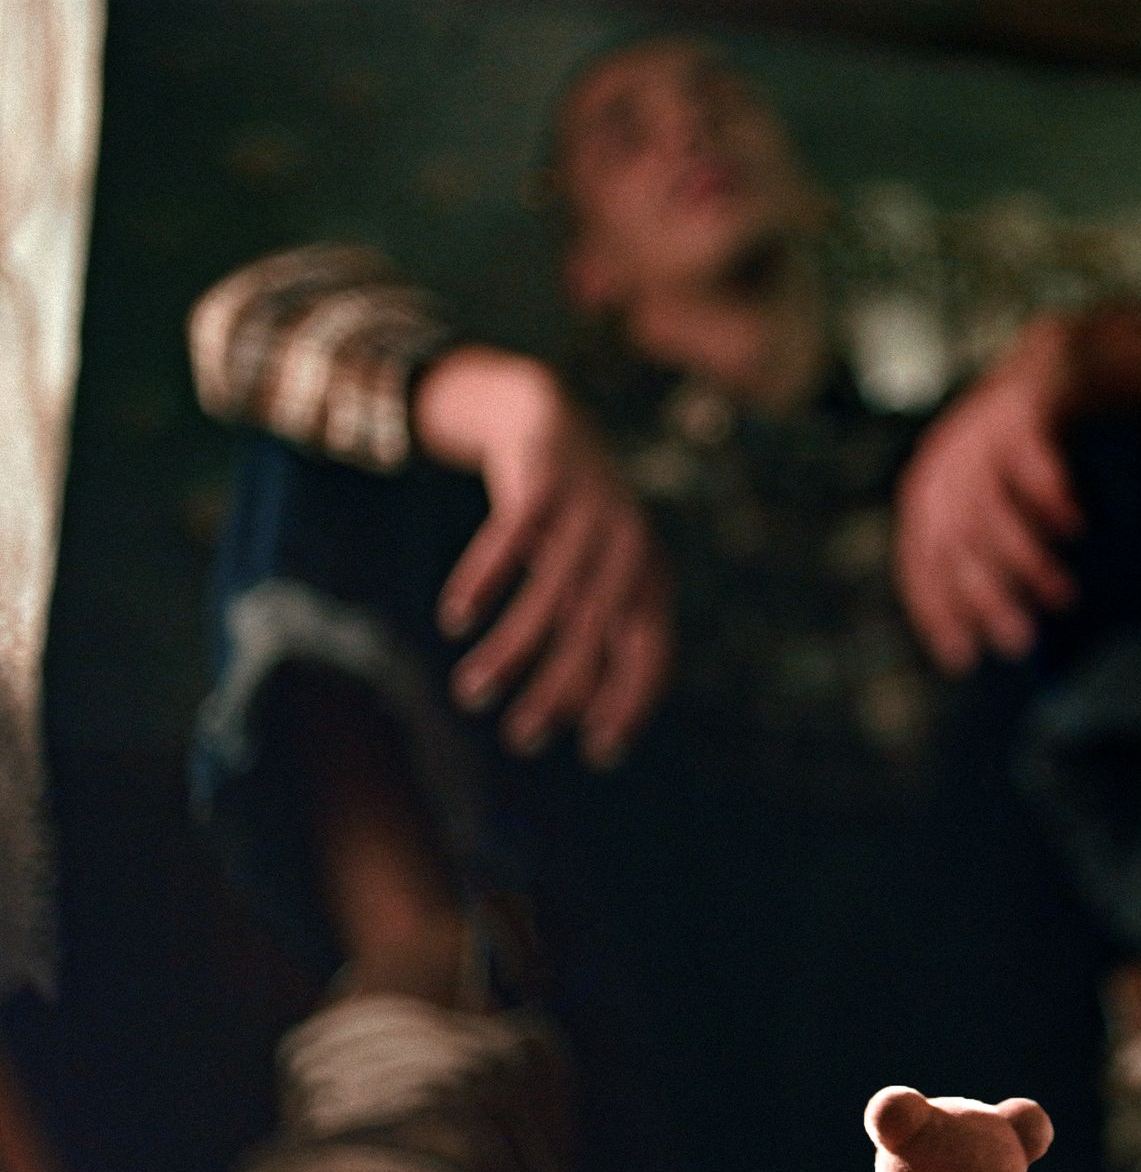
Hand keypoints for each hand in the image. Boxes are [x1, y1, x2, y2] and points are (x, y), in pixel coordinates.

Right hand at [415, 347, 671, 766]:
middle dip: (557, 690)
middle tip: (520, 740)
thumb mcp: (591, 577)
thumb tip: (574, 713)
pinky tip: (457, 617)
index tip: (599, 753)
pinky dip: (483, 578)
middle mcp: (630, 545)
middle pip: (596, 633)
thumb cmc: (568, 522)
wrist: (544, 418)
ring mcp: (589, 509)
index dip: (628, 702)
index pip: (652, 652)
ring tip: (472, 691)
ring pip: (551, 594)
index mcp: (651, 576)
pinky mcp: (544, 477)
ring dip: (511, 649)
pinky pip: (512, 536)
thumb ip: (592, 634)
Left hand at [893, 317, 1082, 673]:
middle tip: (1021, 641)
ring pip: (988, 506)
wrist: (1066, 358)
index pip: (921, 563)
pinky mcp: (1025, 400)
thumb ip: (993, 555)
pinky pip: (1028, 454)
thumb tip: (1006, 635)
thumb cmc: (1036, 451)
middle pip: (954, 542)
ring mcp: (980, 429)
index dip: (938, 613)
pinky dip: (1048, 493)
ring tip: (1061, 595)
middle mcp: (944, 462)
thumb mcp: (1002, 503)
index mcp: (930, 495)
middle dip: (985, 597)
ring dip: (1023, 558)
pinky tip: (1074, 527)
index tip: (963, 659)